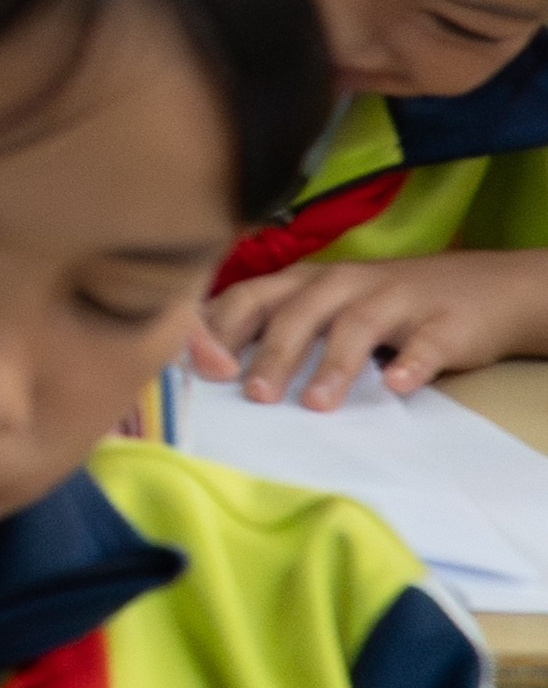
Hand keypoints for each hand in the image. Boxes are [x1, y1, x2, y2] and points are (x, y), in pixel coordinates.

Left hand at [190, 243, 547, 407]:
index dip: (220, 330)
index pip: (247, 297)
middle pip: (297, 312)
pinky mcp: (446, 322)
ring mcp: (396, 299)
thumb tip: (201, 367)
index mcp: (303, 283)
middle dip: (271, 352)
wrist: (487, 288)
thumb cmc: (381, 305)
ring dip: (334, 364)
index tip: (202, 371)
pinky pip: (427, 343)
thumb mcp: (321, 308)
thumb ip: (269, 329)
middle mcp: (344, 284)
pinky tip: (397, 386)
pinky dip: (412, 364)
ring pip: (357, 325)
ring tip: (317, 404)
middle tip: (255, 395)